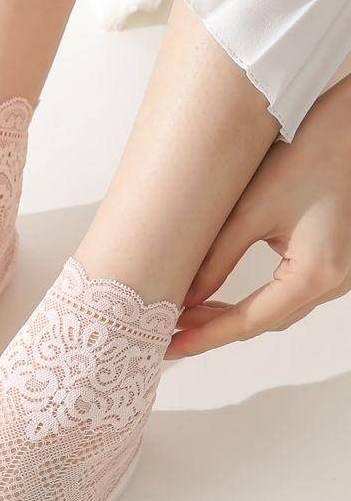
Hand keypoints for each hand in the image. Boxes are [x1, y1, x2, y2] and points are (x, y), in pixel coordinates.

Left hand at [166, 76, 350, 358]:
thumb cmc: (313, 152)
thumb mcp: (252, 210)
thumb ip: (216, 261)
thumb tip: (185, 299)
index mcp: (315, 275)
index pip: (247, 322)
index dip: (203, 337)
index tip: (169, 347)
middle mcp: (334, 284)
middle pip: (262, 323)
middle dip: (212, 329)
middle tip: (167, 332)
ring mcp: (340, 276)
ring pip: (275, 313)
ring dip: (230, 318)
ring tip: (185, 316)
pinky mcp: (336, 264)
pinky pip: (288, 297)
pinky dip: (252, 303)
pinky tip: (219, 300)